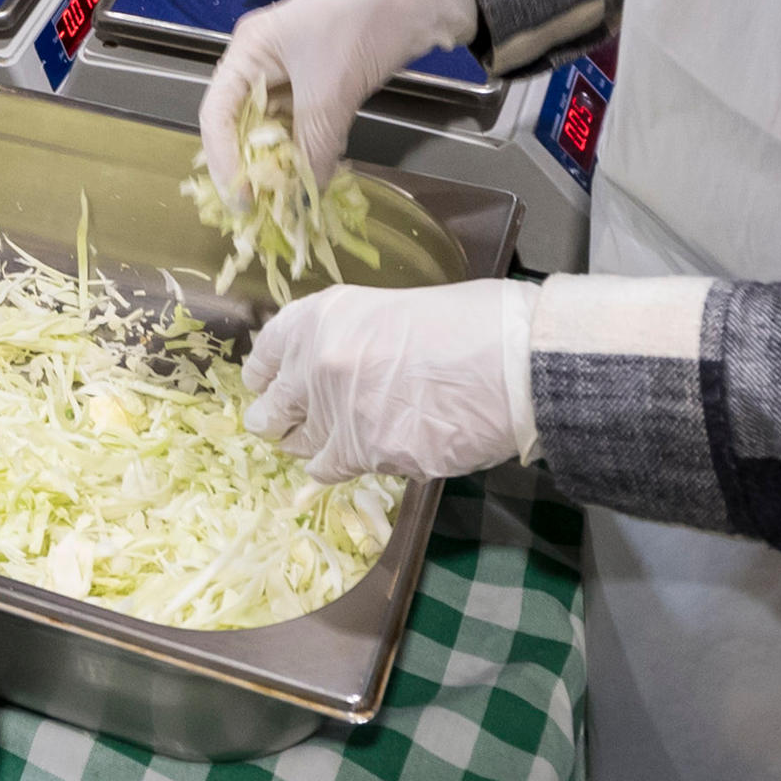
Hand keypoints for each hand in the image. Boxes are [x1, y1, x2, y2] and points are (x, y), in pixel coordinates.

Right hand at [197, 0, 477, 194]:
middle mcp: (261, 60)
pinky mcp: (320, 80)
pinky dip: (305, 149)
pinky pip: (301, 123)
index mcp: (248, 50)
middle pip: (241, 123)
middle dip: (251, 166)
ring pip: (273, 127)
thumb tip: (303, 200)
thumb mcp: (331, 93)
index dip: (224, 160)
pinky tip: (312, 174)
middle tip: (263, 208)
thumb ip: (312, 148)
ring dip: (281, 161)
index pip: (217, 113)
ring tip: (288, 200)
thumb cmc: (360, 29)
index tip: (244, 199)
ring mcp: (291, 70)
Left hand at [243, 278, 540, 481]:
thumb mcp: (396, 309)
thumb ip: (354, 337)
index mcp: (321, 317)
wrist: (516, 362)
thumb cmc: (474, 322)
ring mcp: (338, 416)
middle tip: (279, 427)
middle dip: (277, 420)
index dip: (265, 373)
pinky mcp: (368, 457)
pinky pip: (341, 471)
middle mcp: (316, 365)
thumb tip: (345, 362)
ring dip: (312, 447)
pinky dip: (350, 467)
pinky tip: (363, 459)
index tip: (264, 384)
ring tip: (324, 445)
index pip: (266, 352)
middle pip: (273, 408)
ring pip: (303, 447)